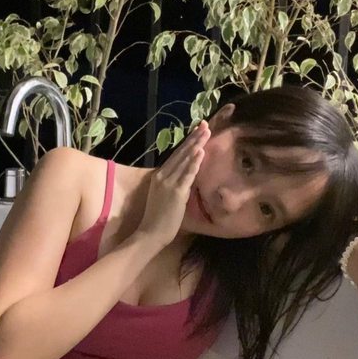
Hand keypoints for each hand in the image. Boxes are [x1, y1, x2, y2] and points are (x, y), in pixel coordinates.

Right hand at [136, 121, 210, 245]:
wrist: (151, 233)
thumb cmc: (159, 218)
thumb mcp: (165, 196)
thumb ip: (175, 184)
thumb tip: (186, 176)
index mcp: (159, 175)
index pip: (176, 154)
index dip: (188, 141)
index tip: (197, 130)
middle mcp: (162, 175)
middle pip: (181, 153)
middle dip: (194, 138)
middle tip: (205, 125)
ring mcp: (169, 183)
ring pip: (185, 160)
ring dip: (196, 145)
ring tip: (206, 133)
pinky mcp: (176, 192)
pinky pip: (187, 174)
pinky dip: (194, 163)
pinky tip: (200, 152)